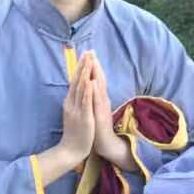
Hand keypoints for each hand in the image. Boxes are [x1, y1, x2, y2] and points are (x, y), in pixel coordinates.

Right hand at [60, 52, 96, 163]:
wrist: (71, 150)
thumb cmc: (75, 133)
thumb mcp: (74, 114)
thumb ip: (75, 102)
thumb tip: (76, 91)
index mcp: (70, 102)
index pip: (76, 81)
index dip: (81, 68)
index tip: (86, 55)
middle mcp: (71, 103)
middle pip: (77, 80)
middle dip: (83, 65)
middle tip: (88, 51)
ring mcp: (76, 109)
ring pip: (81, 87)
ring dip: (85, 73)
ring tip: (89, 60)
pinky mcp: (83, 117)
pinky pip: (85, 101)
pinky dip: (87, 90)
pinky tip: (90, 81)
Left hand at [91, 54, 135, 169]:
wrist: (105, 143)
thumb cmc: (97, 126)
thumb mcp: (94, 108)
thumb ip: (93, 97)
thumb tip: (89, 86)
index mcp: (99, 98)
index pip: (96, 78)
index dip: (93, 66)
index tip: (89, 53)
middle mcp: (102, 100)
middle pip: (99, 79)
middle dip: (95, 65)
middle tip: (91, 51)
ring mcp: (102, 107)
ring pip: (99, 87)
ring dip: (96, 74)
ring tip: (93, 61)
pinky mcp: (100, 115)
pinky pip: (96, 101)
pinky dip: (94, 91)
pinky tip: (92, 82)